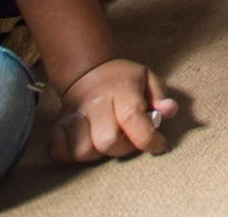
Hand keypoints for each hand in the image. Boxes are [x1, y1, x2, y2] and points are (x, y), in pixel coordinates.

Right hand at [52, 57, 176, 160]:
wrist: (89, 72)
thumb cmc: (123, 80)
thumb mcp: (148, 79)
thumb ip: (160, 95)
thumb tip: (169, 110)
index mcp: (121, 90)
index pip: (132, 117)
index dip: (147, 138)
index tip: (159, 145)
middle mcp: (95, 103)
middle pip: (107, 140)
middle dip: (123, 149)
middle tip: (129, 140)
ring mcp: (73, 115)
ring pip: (83, 151)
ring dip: (99, 154)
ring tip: (108, 141)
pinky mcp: (58, 125)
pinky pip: (59, 151)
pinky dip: (71, 155)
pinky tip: (86, 144)